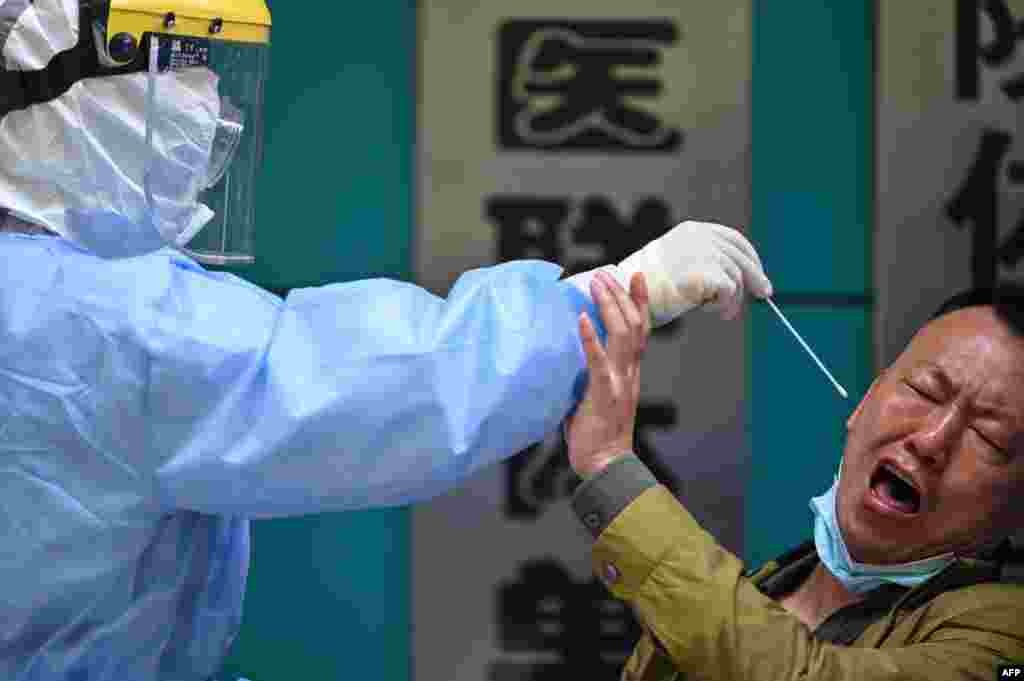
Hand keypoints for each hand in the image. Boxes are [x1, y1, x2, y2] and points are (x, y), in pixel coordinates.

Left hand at [565, 270, 650, 477]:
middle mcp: (630, 373)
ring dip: (609, 306)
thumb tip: (567, 354)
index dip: (640, 302)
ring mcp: (620, 382)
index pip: (641, 329)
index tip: (636, 276)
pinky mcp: (604, 394)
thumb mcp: (596, 396)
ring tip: (596, 284)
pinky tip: (582, 319)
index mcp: (630, 373)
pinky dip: (591, 338)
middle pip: (634, 325)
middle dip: (621, 295)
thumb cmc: (595, 434)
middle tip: (606, 273)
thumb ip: (590, 374)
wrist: (606, 466)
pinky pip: (599, 362)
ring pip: (624, 335)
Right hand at [616, 220, 772, 325]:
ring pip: (736, 279)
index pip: (731, 239)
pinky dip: (725, 305)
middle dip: (756, 277)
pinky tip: (711, 311)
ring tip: (723, 313)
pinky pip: (729, 292)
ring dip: (732, 300)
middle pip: (740, 257)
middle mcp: (702, 237)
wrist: (626, 293)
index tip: (757, 272)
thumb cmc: (644, 287)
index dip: (749, 256)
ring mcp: (706, 253)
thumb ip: (702, 264)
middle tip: (765, 293)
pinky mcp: (709, 272)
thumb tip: (737, 279)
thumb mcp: (675, 265)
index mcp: (693, 231)